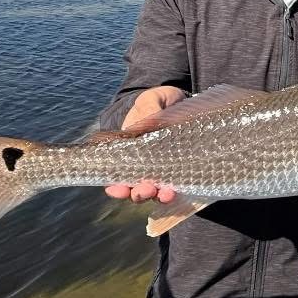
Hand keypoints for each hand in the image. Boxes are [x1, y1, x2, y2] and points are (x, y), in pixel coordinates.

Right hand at [104, 86, 186, 203]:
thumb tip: (144, 126)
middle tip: (145, 190)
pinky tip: (178, 191)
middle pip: (136, 188)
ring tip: (165, 194)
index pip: (116, 176)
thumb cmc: (158, 102)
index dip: (116, 186)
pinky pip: (177, 187)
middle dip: (139, 193)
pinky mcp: (181, 170)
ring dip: (159, 197)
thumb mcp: (150, 100)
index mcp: (127, 151)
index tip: (118, 188)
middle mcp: (143, 166)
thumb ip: (147, 108)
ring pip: (156, 192)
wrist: (182, 103)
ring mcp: (162, 170)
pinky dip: (176, 192)